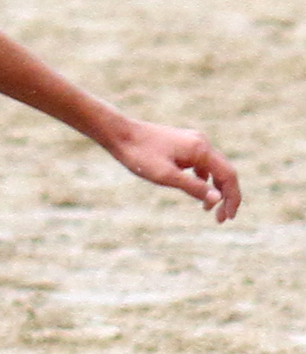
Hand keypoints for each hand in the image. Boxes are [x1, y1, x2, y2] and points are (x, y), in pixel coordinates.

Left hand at [106, 118, 240, 221]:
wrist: (120, 134)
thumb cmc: (140, 155)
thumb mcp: (166, 176)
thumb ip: (193, 187)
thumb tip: (217, 199)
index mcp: (201, 149)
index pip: (228, 175)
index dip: (232, 198)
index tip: (228, 218)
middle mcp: (201, 142)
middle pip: (224, 171)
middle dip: (226, 196)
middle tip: (221, 219)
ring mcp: (193, 142)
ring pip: (213, 168)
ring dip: (214, 189)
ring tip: (206, 210)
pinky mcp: (183, 144)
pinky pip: (201, 164)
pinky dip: (202, 179)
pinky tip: (194, 191)